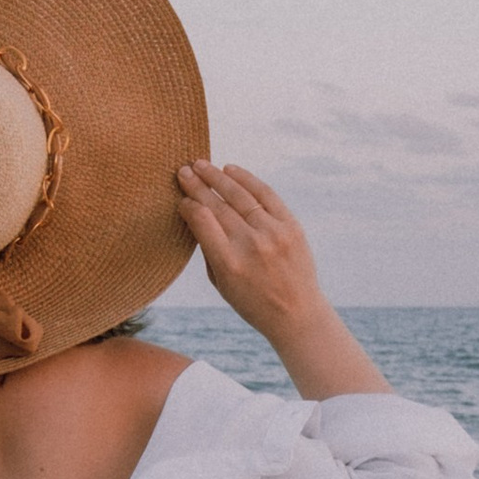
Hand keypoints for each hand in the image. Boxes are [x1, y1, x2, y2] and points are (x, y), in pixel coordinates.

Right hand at [177, 163, 385, 397]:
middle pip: (217, 204)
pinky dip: (246, 179)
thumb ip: (207, 249)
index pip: (202, 220)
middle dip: (197, 185)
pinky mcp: (291, 225)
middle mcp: (251, 245)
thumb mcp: (221, 284)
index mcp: (229, 263)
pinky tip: (230, 170)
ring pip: (239, 195)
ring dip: (217, 176)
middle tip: (182, 170)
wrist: (296, 313)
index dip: (188, 206)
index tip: (181, 200)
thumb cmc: (252, 301)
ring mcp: (273, 233)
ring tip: (201, 164)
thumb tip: (194, 214)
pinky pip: (265, 194)